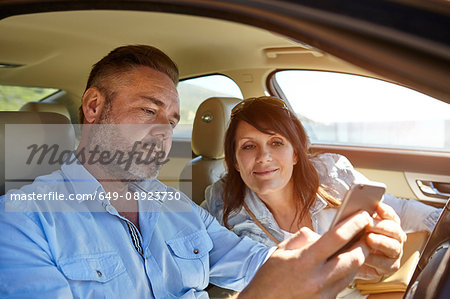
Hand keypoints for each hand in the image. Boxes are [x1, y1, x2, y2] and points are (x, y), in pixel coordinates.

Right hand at [238, 211, 371, 298]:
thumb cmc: (269, 278)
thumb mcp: (281, 251)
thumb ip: (303, 239)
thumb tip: (320, 234)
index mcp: (304, 260)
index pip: (337, 238)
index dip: (353, 224)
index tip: (362, 216)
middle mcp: (317, 278)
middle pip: (354, 258)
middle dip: (364, 244)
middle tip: (366, 233)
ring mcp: (324, 293)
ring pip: (352, 273)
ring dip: (357, 259)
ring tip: (354, 247)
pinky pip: (343, 285)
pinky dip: (345, 273)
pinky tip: (340, 266)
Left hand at [355, 202, 406, 280]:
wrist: (350, 261)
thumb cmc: (353, 239)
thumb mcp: (355, 226)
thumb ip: (359, 218)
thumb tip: (356, 208)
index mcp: (389, 225)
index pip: (391, 215)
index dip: (385, 210)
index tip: (376, 206)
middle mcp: (395, 238)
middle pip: (394, 230)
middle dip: (381, 226)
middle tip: (368, 224)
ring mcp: (395, 253)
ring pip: (393, 246)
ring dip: (381, 242)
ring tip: (369, 238)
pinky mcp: (390, 267)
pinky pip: (386, 264)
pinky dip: (376, 260)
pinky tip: (365, 257)